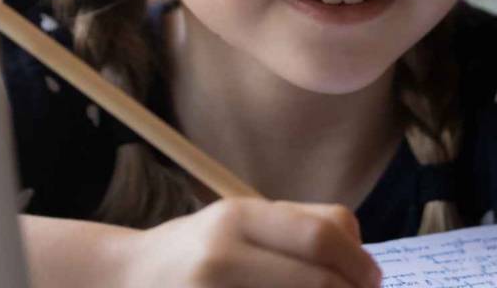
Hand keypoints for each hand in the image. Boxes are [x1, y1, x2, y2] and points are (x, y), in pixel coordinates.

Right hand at [117, 198, 382, 287]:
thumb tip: (362, 257)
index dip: (360, 262)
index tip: (372, 281)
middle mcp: (223, 253)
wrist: (124, 278)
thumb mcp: (240, 221)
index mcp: (238, 215)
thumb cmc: (196, 251)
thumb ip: (298, 227)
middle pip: (320, 279)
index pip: (323, 233)